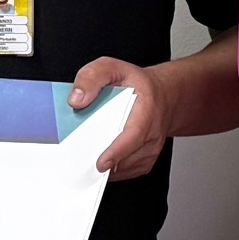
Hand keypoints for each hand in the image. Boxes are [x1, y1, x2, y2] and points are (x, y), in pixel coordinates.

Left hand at [73, 57, 167, 178]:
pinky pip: (123, 172)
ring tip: (89, 151)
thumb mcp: (111, 67)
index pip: (133, 135)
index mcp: (145, 109)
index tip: (102, 163)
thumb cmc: (136, 84)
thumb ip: (92, 77)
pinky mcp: (144, 161)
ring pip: (123, 168)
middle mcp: (152, 133)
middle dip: (102, 160)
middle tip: (80, 158)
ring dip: (104, 164)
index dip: (117, 152)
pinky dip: (109, 168)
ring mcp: (150, 150)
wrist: (162, 95)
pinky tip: (100, 154)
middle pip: (126, 157)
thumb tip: (76, 99)